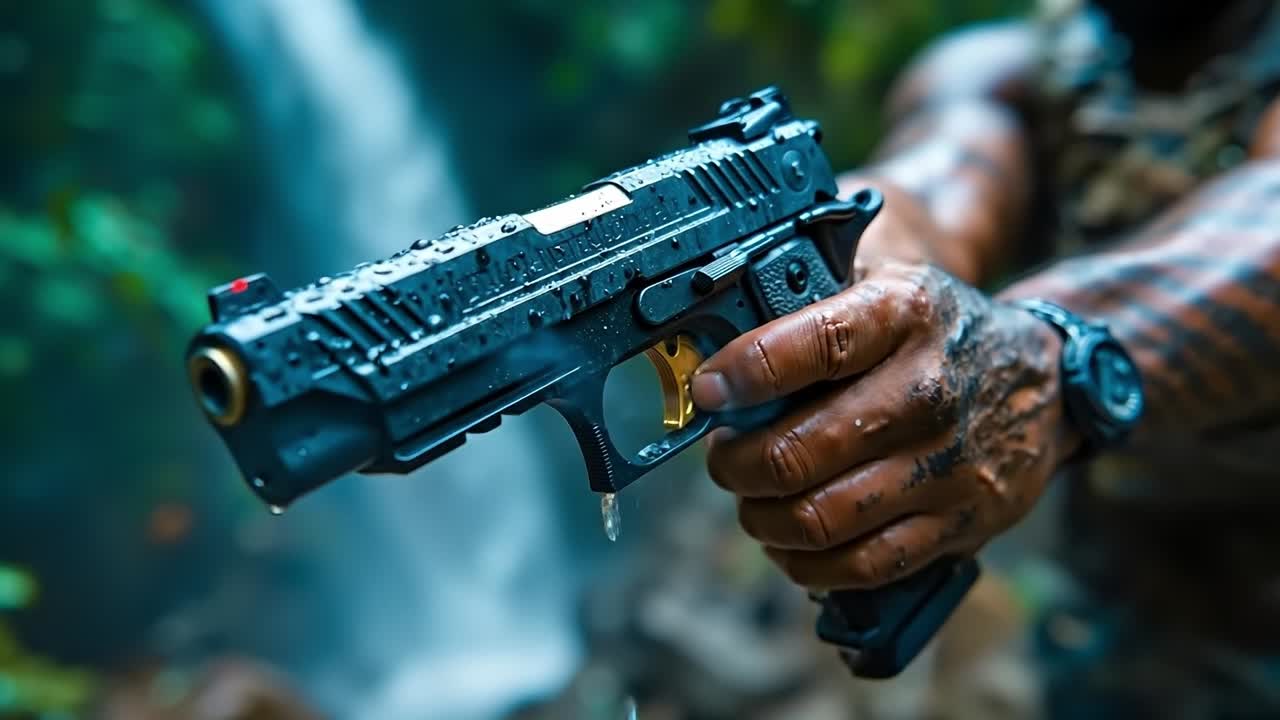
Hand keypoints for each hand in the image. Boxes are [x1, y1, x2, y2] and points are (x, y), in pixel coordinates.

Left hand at [692, 261, 1076, 590]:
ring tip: (752, 498)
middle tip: (724, 457)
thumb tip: (718, 341)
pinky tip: (789, 540)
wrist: (1046, 380)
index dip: (744, 373)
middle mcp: (929, 391)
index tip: (710, 391)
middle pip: (798, 451)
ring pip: (818, 518)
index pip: (812, 345)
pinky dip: (805, 562)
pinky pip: (861, 565)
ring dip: (761, 516)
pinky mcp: (960, 524)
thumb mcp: (887, 286)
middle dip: (735, 463)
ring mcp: (947, 466)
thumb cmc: (938, 333)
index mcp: (905, 316)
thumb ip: (809, 304)